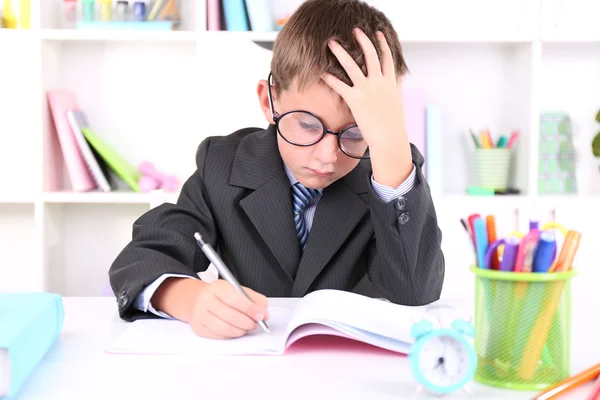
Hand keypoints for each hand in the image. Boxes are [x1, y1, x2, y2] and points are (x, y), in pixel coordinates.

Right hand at [189, 279, 269, 338]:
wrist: (196, 299)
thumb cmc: (220, 295)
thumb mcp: (238, 290)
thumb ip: (254, 299)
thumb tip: (264, 313)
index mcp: (218, 287)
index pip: (236, 300)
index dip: (251, 310)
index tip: (261, 316)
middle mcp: (206, 300)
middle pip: (231, 316)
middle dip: (248, 323)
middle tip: (255, 324)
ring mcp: (200, 315)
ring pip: (225, 329)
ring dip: (240, 331)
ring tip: (246, 328)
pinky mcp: (199, 328)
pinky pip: (218, 336)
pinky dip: (231, 335)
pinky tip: (235, 330)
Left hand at [322, 28, 412, 186]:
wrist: (389, 137)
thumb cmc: (393, 123)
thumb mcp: (398, 100)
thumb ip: (397, 86)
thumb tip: (400, 77)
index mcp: (390, 82)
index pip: (387, 58)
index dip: (382, 44)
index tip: (378, 33)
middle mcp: (379, 82)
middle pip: (371, 55)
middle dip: (363, 40)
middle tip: (355, 30)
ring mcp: (367, 90)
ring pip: (352, 66)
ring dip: (341, 52)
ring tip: (332, 43)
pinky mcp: (355, 100)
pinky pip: (339, 85)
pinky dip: (330, 78)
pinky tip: (321, 72)